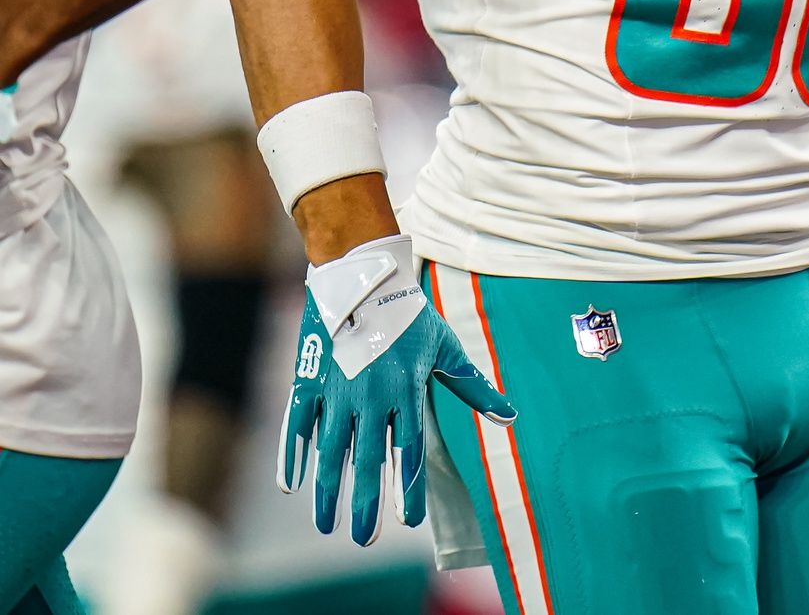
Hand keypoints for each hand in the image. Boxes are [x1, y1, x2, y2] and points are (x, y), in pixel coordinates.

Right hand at [280, 235, 514, 544]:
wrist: (361, 276)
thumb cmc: (409, 314)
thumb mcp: (446, 347)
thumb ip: (474, 385)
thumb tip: (510, 415)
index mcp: (406, 390)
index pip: (410, 450)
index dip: (408, 487)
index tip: (408, 520)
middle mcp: (371, 397)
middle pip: (368, 461)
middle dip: (366, 503)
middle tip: (363, 539)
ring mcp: (336, 391)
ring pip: (331, 451)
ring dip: (328, 491)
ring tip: (327, 525)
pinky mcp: (308, 381)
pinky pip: (298, 425)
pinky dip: (295, 455)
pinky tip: (292, 485)